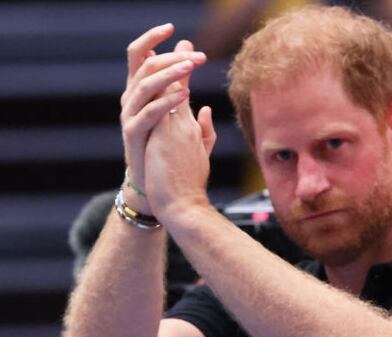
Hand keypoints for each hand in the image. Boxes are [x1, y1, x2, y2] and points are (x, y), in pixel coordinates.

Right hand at [119, 24, 207, 211]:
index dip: (153, 40)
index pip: (142, 57)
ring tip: (191, 67)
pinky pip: (148, 113)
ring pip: (144, 85)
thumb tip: (196, 91)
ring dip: (170, 74)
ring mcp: (130, 116)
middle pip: (144, 66)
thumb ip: (187, 103)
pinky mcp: (133, 134)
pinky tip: (186, 94)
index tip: (173, 28)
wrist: (160, 189)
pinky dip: (166, 101)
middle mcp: (132, 100)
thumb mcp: (182, 126)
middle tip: (196, 55)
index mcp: (144, 95)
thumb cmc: (172, 157)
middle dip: (170, 57)